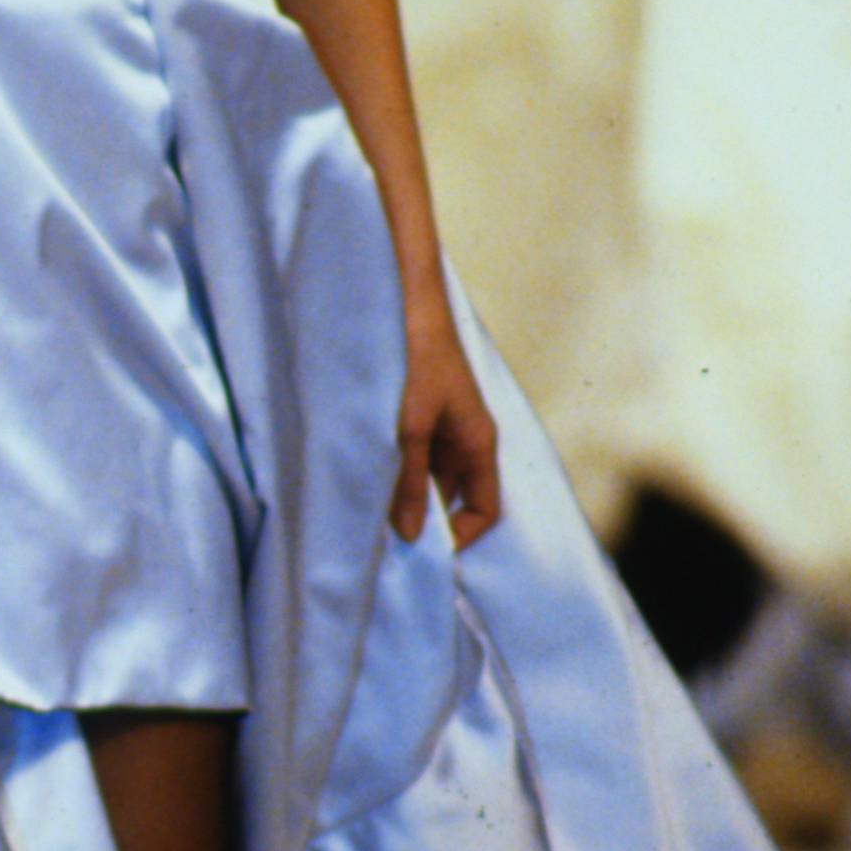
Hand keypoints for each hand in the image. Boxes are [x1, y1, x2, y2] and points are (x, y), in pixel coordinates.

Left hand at [394, 295, 502, 549]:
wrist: (408, 299)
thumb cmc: (416, 357)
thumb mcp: (410, 427)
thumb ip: (410, 482)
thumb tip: (413, 536)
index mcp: (478, 443)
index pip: (485, 509)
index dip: (460, 536)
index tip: (423, 550)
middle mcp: (465, 440)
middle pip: (454, 497)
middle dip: (426, 519)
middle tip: (387, 539)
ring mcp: (442, 427)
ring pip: (429, 478)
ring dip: (405, 494)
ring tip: (371, 510)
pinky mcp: (419, 414)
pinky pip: (413, 456)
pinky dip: (394, 471)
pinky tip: (365, 475)